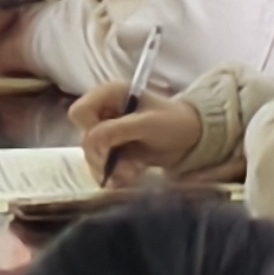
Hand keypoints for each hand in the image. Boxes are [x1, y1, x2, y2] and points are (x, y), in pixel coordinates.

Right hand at [76, 91, 207, 184]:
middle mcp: (103, 113)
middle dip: (103, 157)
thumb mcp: (147, 124)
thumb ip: (117, 130)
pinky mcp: (113, 150)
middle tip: (127, 169)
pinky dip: (114, 175)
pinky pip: (101, 166)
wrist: (194, 139)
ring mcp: (107, 133)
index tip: (108, 145)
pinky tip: (131, 178)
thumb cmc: (173, 122)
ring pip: (91, 155)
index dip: (89, 130)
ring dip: (111, 169)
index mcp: (108, 96)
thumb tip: (90, 142)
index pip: (79, 112)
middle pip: (84, 137)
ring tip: (134, 175)